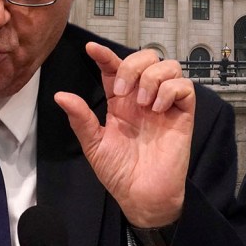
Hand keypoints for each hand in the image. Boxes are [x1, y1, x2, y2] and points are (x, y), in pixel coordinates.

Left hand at [54, 42, 193, 228]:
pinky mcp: (183, 114)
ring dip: (153, 78)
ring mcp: (165, 104)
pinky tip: (159, 109)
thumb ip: (81, 119)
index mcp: (121, 102)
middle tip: (122, 92)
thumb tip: (61, 96)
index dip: (105, 55)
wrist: (142, 196)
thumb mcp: (94, 145)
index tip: (91, 49)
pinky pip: (185, 87)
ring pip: (168, 66)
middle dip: (132, 65)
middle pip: (146, 58)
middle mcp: (144, 98)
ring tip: (144, 103)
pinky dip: (171, 90)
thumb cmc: (119, 173)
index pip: (114, 69)